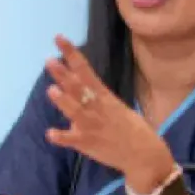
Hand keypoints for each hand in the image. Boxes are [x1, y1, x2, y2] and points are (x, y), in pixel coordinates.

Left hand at [44, 36, 171, 188]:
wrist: (145, 155)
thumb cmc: (131, 129)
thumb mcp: (116, 107)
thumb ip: (94, 99)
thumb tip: (76, 92)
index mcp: (104, 97)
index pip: (85, 70)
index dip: (71, 54)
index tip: (59, 39)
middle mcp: (97, 108)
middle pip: (78, 88)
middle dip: (64, 75)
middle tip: (49, 61)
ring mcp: (91, 126)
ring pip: (75, 111)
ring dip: (64, 101)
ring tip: (51, 90)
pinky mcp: (88, 144)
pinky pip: (72, 140)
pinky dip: (61, 137)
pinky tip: (50, 133)